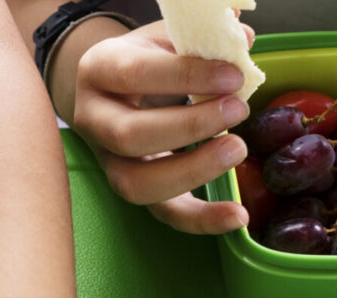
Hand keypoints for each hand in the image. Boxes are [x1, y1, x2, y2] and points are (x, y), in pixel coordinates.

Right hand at [71, 21, 255, 233]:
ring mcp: (108, 160)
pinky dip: (202, 220)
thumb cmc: (147, 59)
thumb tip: (243, 38)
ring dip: (192, 170)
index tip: (233, 76)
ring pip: (136, 184)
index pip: (134, 74)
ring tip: (237, 149)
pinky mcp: (132, 188)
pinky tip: (237, 216)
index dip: (185, 77)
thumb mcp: (165, 38)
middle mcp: (93, 120)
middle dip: (190, 126)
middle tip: (238, 109)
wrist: (117, 87)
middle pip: (129, 136)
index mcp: (98, 70)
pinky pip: (162, 213)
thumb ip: (200, 38)